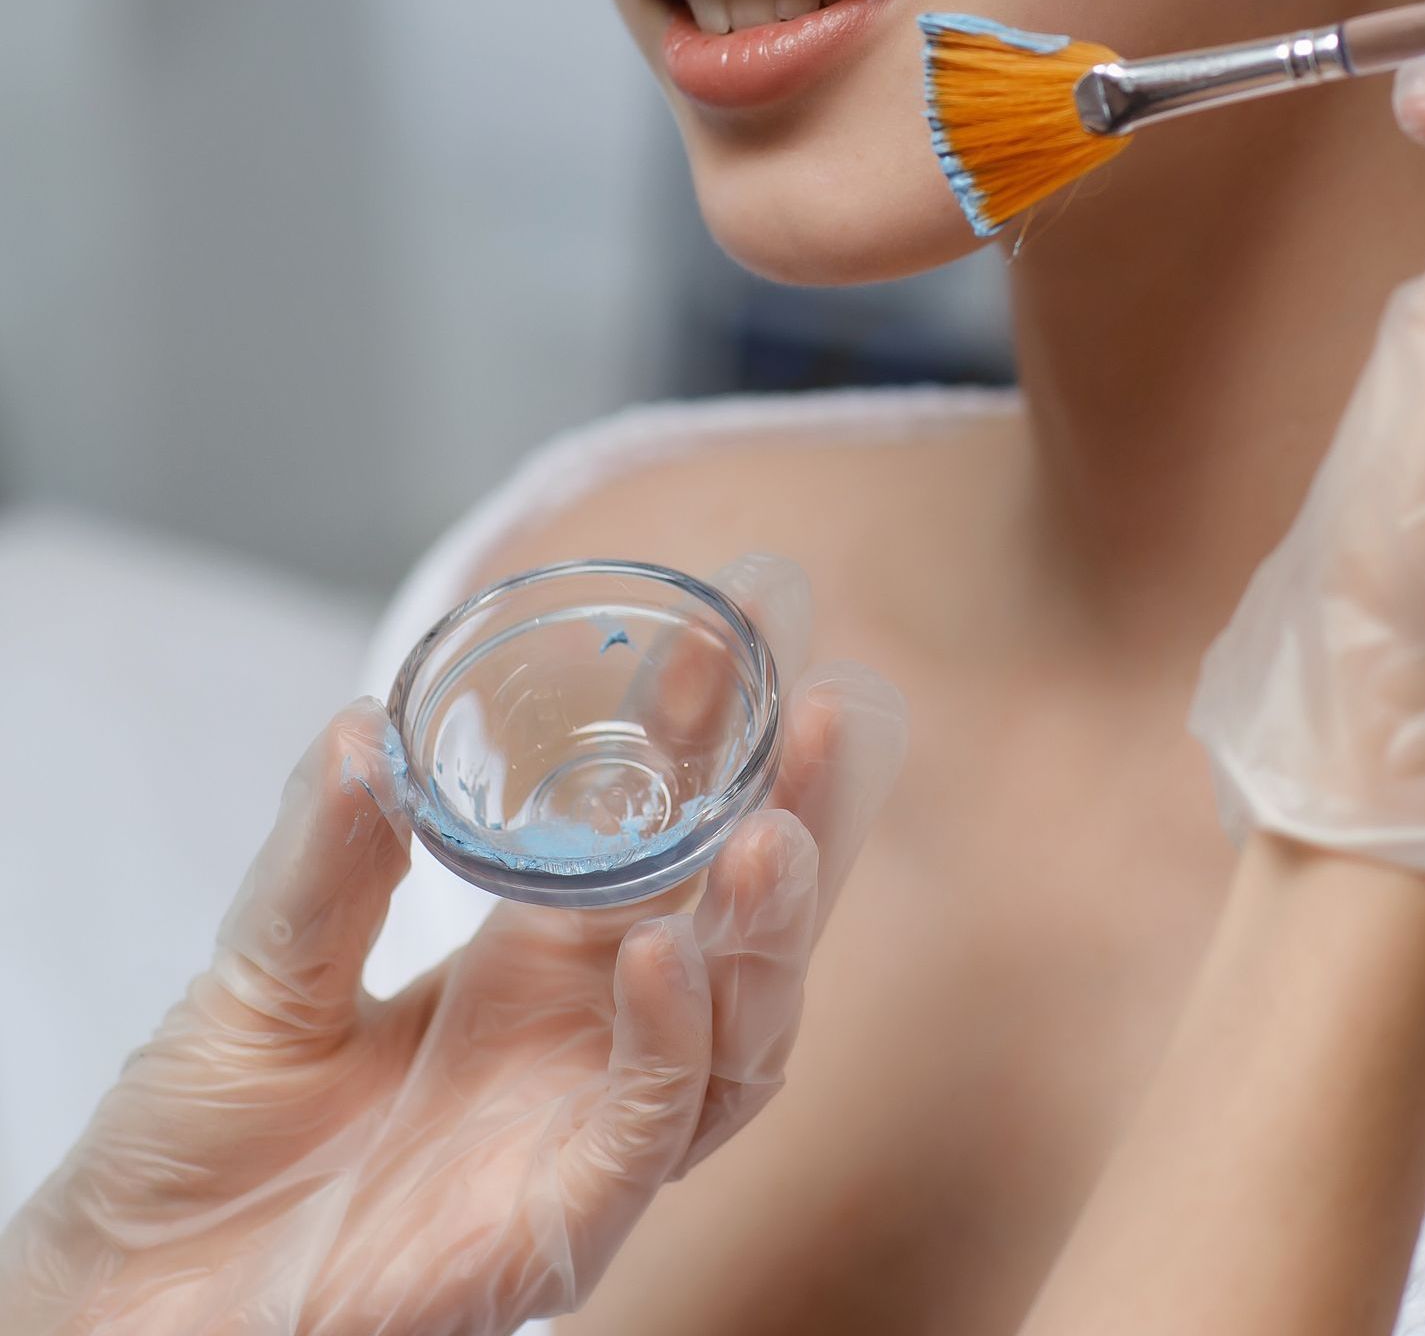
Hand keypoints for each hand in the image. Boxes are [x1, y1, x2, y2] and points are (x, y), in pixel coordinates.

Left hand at [0, 554, 906, 1334]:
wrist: (128, 1306)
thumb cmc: (195, 1147)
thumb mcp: (260, 963)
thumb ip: (327, 853)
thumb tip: (376, 724)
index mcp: (537, 962)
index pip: (661, 831)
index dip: (710, 734)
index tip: (747, 622)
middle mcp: (588, 1041)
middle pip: (742, 923)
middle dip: (805, 815)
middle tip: (831, 707)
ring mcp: (584, 1135)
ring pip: (739, 1033)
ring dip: (770, 931)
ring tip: (769, 832)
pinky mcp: (559, 1227)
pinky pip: (648, 1133)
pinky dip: (673, 1043)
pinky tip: (662, 956)